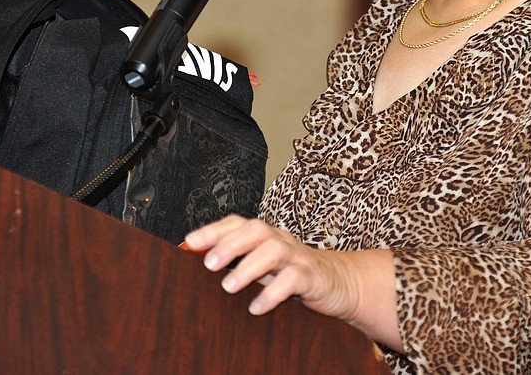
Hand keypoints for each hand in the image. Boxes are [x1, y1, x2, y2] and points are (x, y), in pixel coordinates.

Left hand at [184, 216, 401, 350]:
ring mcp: (298, 257)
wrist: (341, 283)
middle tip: (209, 265)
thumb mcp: (265, 268)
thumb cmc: (294, 274)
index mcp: (266, 237)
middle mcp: (281, 241)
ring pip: (274, 250)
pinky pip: (294, 278)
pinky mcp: (313, 277)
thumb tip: (199, 266)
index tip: (189, 243)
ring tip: (229, 286)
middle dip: (230, 244)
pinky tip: (257, 307)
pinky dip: (273, 292)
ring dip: (249, 266)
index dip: (214, 230)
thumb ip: (238, 264)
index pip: (238, 223)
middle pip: (256, 230)